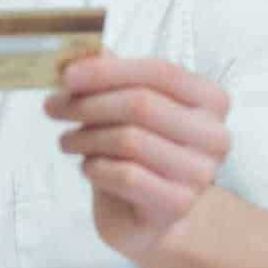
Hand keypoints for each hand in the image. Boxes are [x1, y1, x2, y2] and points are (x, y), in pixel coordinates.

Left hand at [44, 54, 231, 258]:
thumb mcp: (125, 106)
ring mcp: (200, 172)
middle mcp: (214, 134)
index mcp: (210, 99)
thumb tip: (83, 54)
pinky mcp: (179, 203)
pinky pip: (126, 176)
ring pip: (130, 140)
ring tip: (68, 140)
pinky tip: (88, 166)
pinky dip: (96, 168)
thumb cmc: (137, 151)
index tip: (67, 76)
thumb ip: (112, 77)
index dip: (108, 71)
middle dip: (89, 103)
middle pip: (142, 105)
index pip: (160, 72)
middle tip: (54, 107)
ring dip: (86, 137)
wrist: (147, 213)